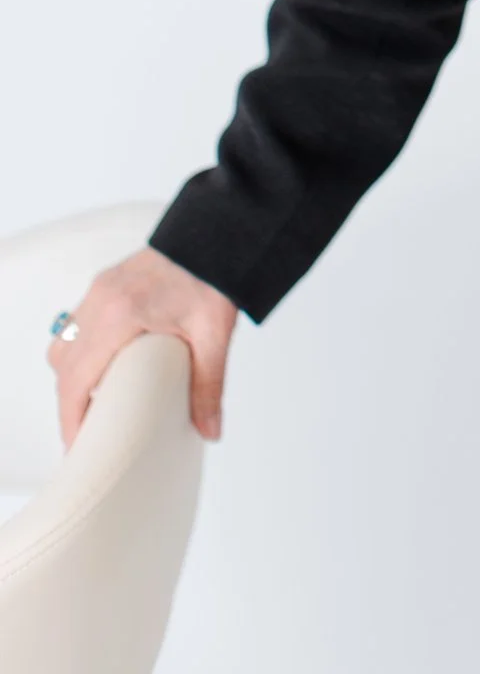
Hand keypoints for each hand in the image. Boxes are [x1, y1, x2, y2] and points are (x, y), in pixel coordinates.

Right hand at [45, 245, 238, 450]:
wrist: (217, 233)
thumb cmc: (213, 277)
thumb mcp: (213, 336)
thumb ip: (208, 386)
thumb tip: (210, 430)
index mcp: (120, 316)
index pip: (75, 379)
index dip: (70, 418)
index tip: (77, 446)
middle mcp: (100, 301)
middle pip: (63, 364)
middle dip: (69, 402)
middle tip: (87, 432)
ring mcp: (100, 289)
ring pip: (65, 342)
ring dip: (73, 374)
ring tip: (95, 402)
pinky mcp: (107, 283)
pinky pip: (78, 324)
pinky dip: (83, 350)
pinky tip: (105, 366)